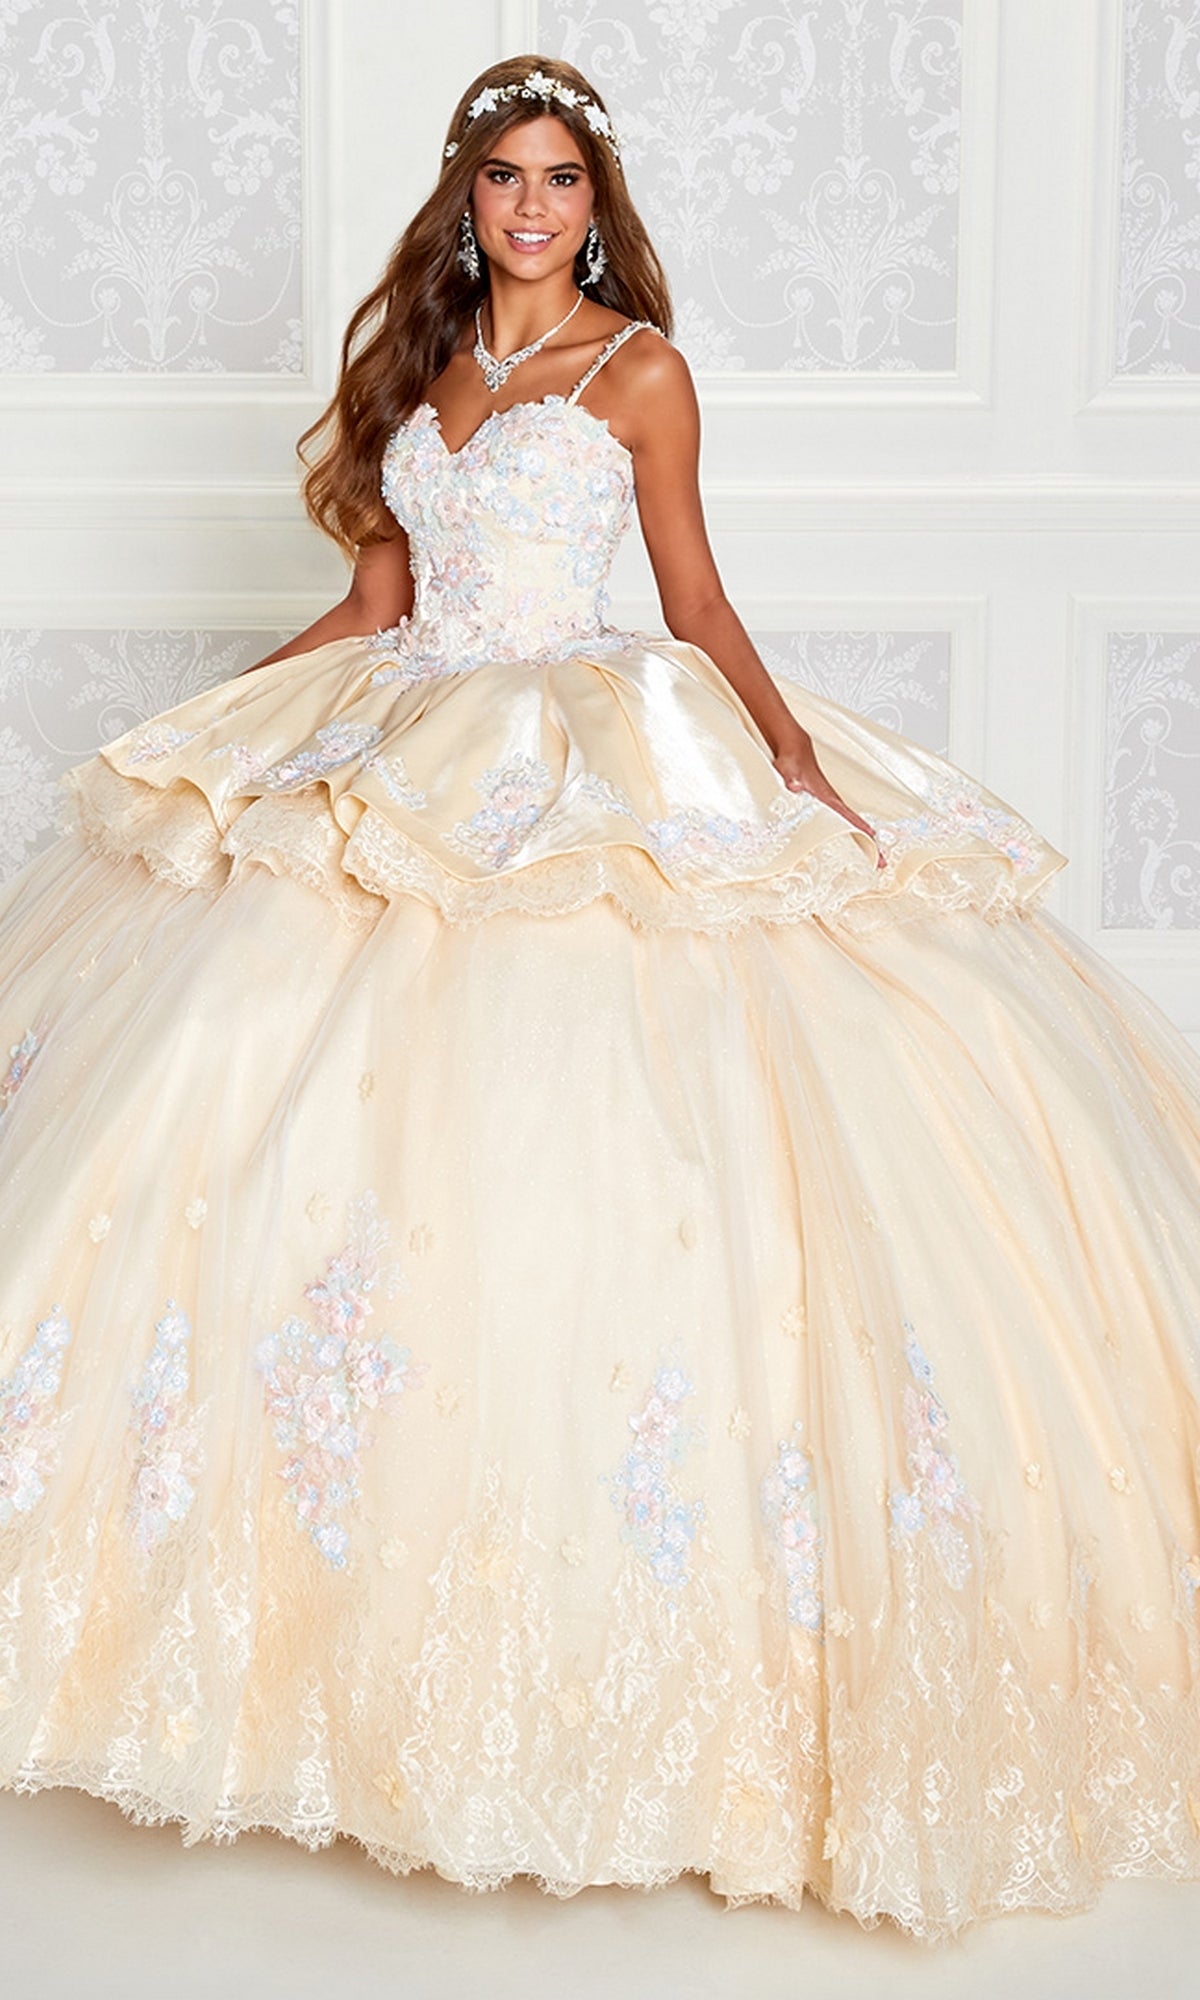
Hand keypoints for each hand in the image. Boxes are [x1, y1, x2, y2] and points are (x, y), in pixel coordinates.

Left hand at [772, 728, 886, 870]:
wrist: (794, 752)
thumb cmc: (793, 761)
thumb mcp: (789, 768)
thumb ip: (791, 777)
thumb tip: (794, 785)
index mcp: (828, 797)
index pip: (849, 816)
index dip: (861, 830)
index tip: (874, 843)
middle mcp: (832, 803)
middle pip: (855, 827)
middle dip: (870, 844)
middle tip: (881, 863)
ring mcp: (828, 806)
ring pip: (849, 827)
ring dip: (861, 843)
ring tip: (872, 861)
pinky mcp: (822, 808)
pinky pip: (838, 825)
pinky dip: (847, 837)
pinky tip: (849, 848)